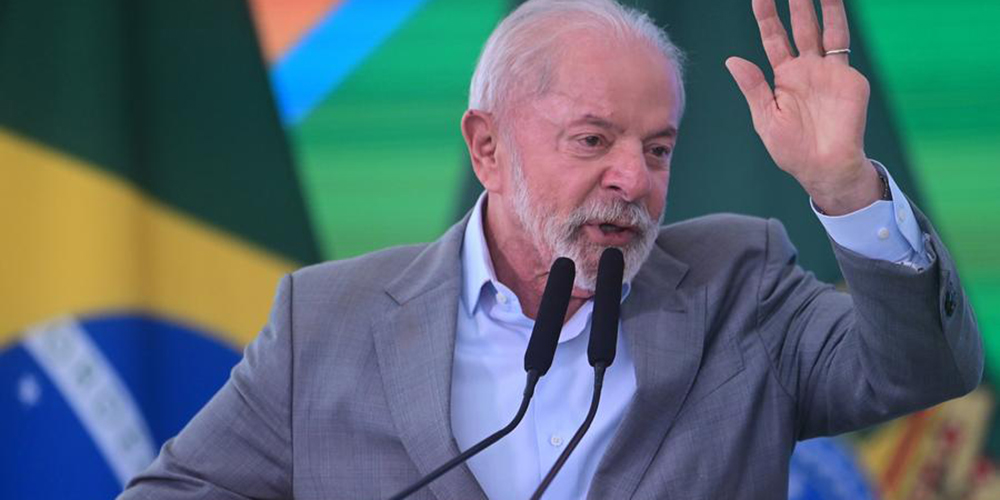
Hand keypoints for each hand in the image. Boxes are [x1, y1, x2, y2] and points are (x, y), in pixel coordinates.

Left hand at [726, 0, 881, 214]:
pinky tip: (833, 4)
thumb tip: (732, 60)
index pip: (773, 38)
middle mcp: (806, 69)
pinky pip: (843, 45)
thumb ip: (754, 87)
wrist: (824, 168)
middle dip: (795, 3)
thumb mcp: (766, 118)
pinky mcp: (848, 78)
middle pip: (799, 27)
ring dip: (821, 6)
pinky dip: (839, 21)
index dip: (766, 17)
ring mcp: (829, 71)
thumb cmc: (792, 150)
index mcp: (784, 78)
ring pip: (824, 29)